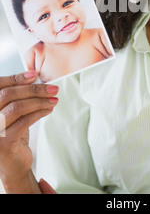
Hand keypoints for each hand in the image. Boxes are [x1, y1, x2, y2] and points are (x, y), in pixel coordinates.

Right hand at [0, 71, 58, 192]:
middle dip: (33, 89)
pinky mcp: (4, 143)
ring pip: (17, 107)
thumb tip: (33, 77)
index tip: (34, 75)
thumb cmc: (13, 135)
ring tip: (53, 99)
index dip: (16, 78)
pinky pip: (24, 121)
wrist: (13, 165)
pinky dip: (39, 113)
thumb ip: (18, 96)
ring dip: (39, 101)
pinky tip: (49, 110)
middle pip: (8, 94)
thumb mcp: (13, 113)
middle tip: (52, 88)